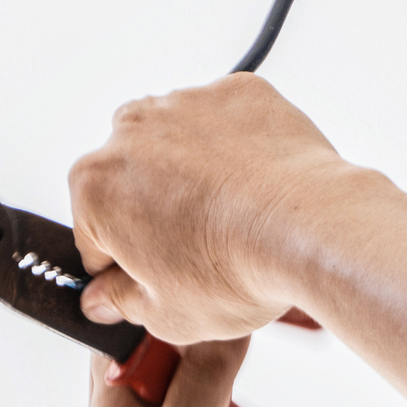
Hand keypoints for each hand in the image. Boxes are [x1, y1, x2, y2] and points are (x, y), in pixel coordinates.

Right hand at [72, 74, 366, 343]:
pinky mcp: (240, 92)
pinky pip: (230, 120)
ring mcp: (188, 104)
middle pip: (133, 180)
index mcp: (95, 184)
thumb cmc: (238, 266)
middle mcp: (132, 131)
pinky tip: (260, 183)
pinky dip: (241, 145)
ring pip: (179, 143)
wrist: (311, 227)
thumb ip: (121, 302)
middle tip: (200, 245)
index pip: (95, 232)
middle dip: (155, 209)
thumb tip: (106, 297)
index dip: (124, 261)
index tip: (152, 272)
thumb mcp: (164, 314)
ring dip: (195, 171)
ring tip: (236, 214)